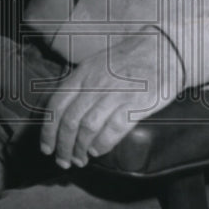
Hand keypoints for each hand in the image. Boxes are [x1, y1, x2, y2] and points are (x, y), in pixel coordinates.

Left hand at [40, 35, 184, 168]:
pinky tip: (98, 151)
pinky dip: (102, 144)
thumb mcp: (96, 64)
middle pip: (70, 121)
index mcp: (83, 73)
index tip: (46, 148)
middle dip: (63, 146)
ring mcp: (116, 93)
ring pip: (88, 127)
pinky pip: (113, 129)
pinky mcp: (136, 103)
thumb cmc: (127, 60)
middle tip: (64, 161)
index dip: (48, 130)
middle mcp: (95, 83)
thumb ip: (80, 85)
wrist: (162, 48)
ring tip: (80, 159)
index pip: (56, 105)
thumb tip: (63, 113)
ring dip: (80, 148)